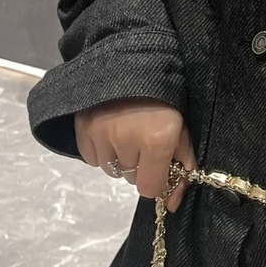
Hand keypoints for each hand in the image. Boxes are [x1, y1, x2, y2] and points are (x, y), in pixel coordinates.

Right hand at [74, 98, 195, 209]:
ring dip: (120, 159)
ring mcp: (101, 133)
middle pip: (131, 179)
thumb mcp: (182, 129)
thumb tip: (172, 203)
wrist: (136, 63)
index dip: (156, 181)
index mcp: (156, 140)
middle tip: (145, 143)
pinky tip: (110, 133)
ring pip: (111, 170)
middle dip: (141, 167)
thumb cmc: (165, 99)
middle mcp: (127, 140)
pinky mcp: (83, 126)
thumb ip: (182, 167)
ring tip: (127, 135)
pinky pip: (91, 159)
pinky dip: (101, 152)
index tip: (158, 168)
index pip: (149, 188)